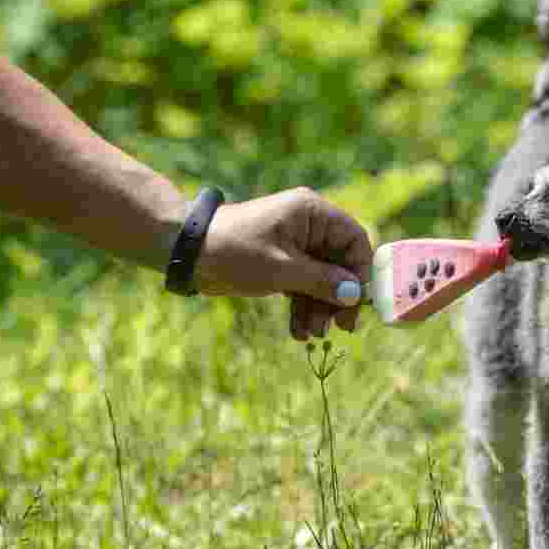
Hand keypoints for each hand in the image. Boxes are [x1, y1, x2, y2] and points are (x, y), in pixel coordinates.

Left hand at [195, 187, 372, 339]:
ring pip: (321, 278)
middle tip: (341, 329)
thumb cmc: (236, 252)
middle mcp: (308, 225)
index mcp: (312, 213)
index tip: (357, 303)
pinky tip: (299, 331)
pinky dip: (302, 306)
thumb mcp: (282, 270)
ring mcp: (295, 244)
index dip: (360, 272)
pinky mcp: (281, 261)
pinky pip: (302, 284)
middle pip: (339, 263)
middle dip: (337, 297)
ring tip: (313, 335)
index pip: (354, 239)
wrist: (188, 254)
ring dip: (319, 307)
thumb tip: (355, 295)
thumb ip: (323, 281)